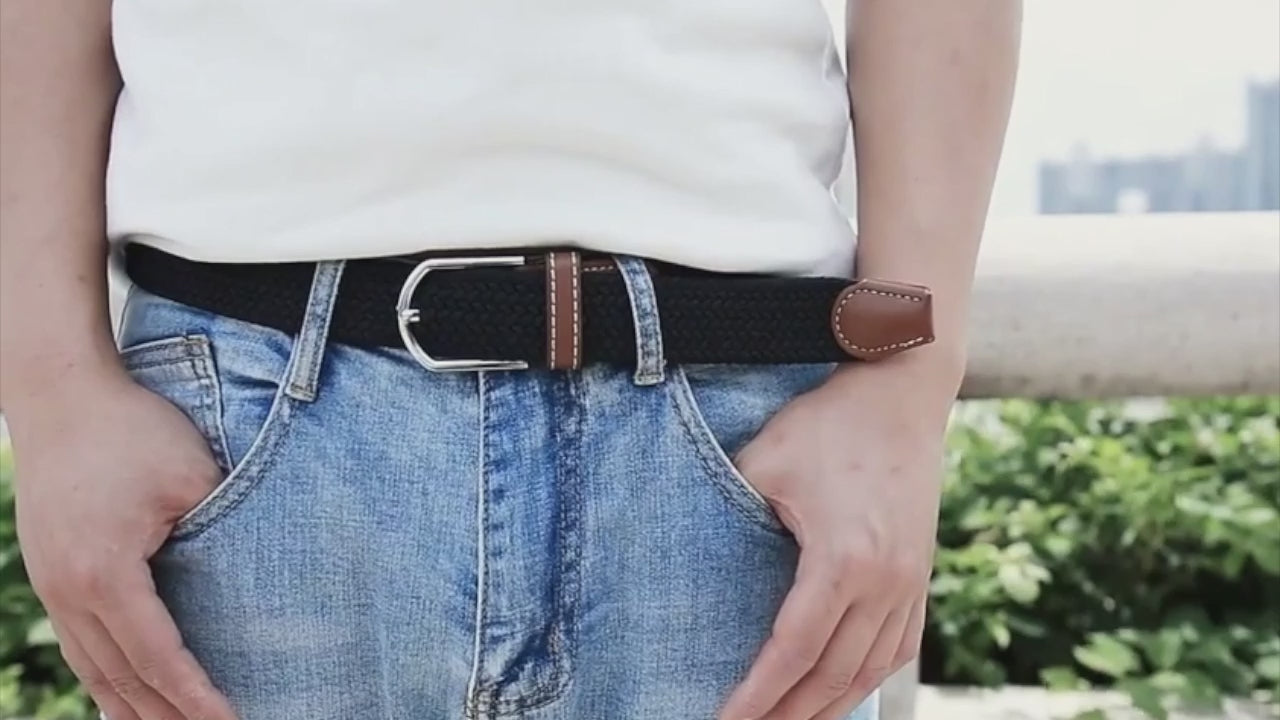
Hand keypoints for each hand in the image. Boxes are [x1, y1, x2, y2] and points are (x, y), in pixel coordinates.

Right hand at [9, 368, 237, 719]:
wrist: (59, 394)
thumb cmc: (131, 430)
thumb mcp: (193, 475)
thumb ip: (225, 524)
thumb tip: (261, 565)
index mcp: (105, 574)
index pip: (158, 657)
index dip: (195, 696)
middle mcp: (69, 591)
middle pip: (120, 678)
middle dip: (165, 716)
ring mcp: (50, 585)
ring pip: (92, 669)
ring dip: (131, 708)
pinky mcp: (48, 573)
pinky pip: (77, 644)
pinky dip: (103, 679)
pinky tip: (123, 697)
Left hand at [719, 355, 958, 719]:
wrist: (902, 390)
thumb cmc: (830, 422)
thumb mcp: (764, 461)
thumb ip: (729, 512)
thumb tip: (690, 554)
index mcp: (845, 561)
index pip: (793, 652)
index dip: (756, 697)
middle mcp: (887, 583)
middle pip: (833, 677)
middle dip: (788, 716)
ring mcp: (912, 583)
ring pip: (871, 671)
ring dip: (828, 707)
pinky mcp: (923, 575)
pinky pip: (900, 648)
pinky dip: (868, 679)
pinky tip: (841, 689)